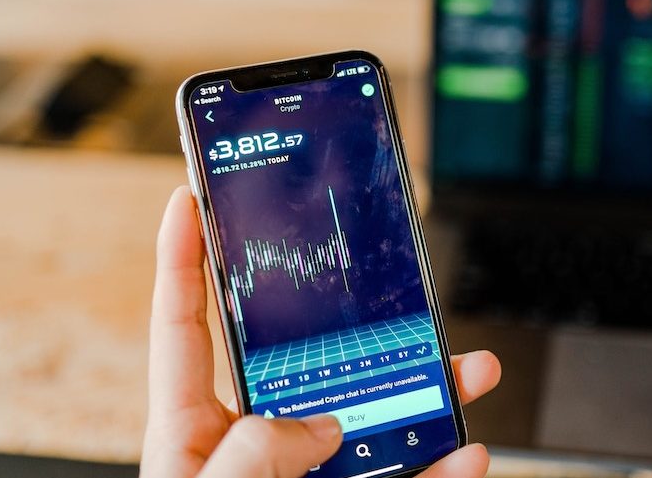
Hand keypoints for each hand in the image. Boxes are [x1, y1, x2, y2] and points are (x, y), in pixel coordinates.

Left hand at [141, 186, 501, 477]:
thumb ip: (248, 456)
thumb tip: (321, 426)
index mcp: (193, 430)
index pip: (185, 327)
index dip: (183, 262)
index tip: (191, 200)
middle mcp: (255, 445)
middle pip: (309, 363)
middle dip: (355, 320)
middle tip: (389, 282)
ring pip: (374, 420)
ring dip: (425, 393)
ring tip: (468, 370)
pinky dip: (440, 470)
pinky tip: (467, 453)